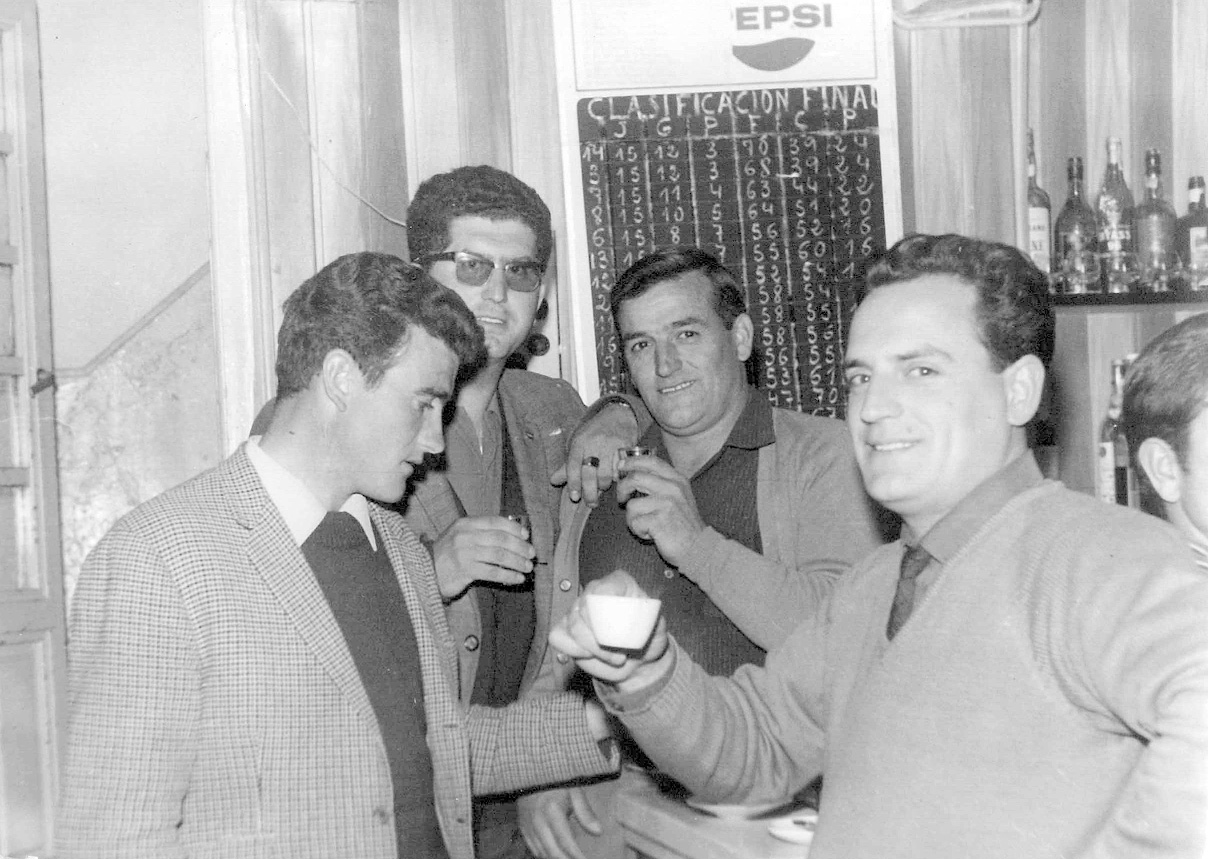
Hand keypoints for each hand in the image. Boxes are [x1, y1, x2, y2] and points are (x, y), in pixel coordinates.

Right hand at [431, 516, 533, 600]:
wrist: (424, 571)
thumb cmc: (448, 554)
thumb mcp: (461, 536)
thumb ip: (483, 533)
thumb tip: (516, 536)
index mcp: (466, 523)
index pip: (496, 521)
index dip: (514, 528)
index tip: (526, 536)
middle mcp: (465, 536)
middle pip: (501, 538)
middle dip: (520, 546)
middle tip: (531, 554)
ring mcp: (464, 553)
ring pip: (499, 555)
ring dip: (517, 562)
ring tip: (527, 567)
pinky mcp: (464, 571)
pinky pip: (493, 572)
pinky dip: (509, 575)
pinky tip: (518, 579)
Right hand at [517, 786, 599, 858]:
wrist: (530, 771)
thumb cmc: (557, 780)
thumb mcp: (574, 791)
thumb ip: (585, 812)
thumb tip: (598, 832)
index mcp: (553, 811)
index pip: (566, 843)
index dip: (577, 856)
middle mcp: (538, 821)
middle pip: (553, 852)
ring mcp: (528, 825)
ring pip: (542, 853)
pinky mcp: (522, 827)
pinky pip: (533, 848)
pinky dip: (544, 855)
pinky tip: (554, 855)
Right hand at [549, 571, 670, 690]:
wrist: (638, 661)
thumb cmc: (648, 639)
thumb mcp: (659, 627)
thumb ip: (654, 620)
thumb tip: (647, 617)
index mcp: (618, 583)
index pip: (604, 588)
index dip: (606, 608)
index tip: (620, 631)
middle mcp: (594, 592)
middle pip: (585, 609)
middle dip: (602, 639)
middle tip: (621, 656)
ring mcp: (576, 610)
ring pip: (572, 626)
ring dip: (592, 649)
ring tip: (612, 658)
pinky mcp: (565, 629)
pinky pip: (557, 636)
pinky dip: (572, 650)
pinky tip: (589, 656)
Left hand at [552, 401, 639, 505]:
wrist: (618, 414)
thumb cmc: (594, 432)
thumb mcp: (578, 443)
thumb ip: (568, 464)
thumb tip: (553, 481)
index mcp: (579, 441)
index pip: (573, 465)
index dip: (573, 483)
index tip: (574, 497)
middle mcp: (594, 442)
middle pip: (590, 473)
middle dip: (590, 492)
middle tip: (591, 503)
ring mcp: (611, 445)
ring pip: (607, 475)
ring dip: (604, 486)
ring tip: (602, 488)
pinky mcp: (627, 448)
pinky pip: (621, 470)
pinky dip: (618, 478)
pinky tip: (616, 480)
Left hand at [615, 455, 704, 567]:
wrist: (698, 548)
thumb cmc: (684, 525)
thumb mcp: (679, 497)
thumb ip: (662, 483)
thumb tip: (634, 473)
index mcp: (677, 480)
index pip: (651, 461)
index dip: (632, 461)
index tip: (621, 466)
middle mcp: (672, 488)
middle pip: (635, 477)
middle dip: (622, 489)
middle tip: (621, 499)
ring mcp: (666, 504)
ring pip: (632, 504)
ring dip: (632, 518)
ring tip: (645, 525)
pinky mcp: (659, 520)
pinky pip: (634, 522)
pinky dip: (638, 531)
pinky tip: (651, 534)